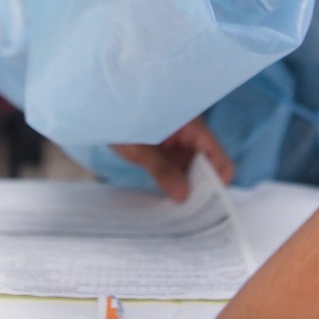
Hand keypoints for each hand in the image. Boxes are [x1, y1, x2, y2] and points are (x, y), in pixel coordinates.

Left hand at [110, 117, 233, 201]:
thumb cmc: (119, 120)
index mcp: (190, 126)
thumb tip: (184, 196)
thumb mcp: (139, 148)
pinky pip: (182, 166)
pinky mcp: (170, 147)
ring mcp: (181, 141)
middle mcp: (191, 133)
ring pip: (196, 167)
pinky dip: (179, 180)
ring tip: (179, 206)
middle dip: (203, 186)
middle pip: (209, 164)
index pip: (217, 155)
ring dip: (190, 185)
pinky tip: (170, 194)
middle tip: (191, 210)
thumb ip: (162, 170)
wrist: (101, 109)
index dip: (217, 179)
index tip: (206, 202)